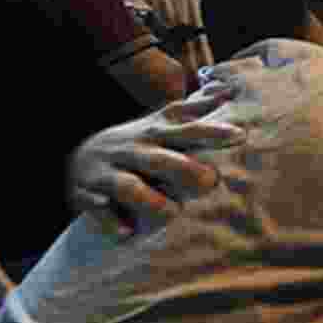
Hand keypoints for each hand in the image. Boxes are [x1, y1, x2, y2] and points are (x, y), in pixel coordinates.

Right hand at [68, 85, 243, 237]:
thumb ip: (194, 111)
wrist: (81, 158)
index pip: (187, 130)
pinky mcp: (88, 195)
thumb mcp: (162, 123)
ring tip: (173, 211)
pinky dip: (111, 221)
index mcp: (154, 133)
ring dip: (153, 201)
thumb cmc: (138, 143)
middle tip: (211, 181)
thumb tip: (226, 91)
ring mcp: (108, 172)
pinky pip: (99, 209)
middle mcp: (133, 150)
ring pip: (130, 186)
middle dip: (185, 169)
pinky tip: (126, 232)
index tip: (240, 135)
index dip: (212, 131)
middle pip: (160, 159)